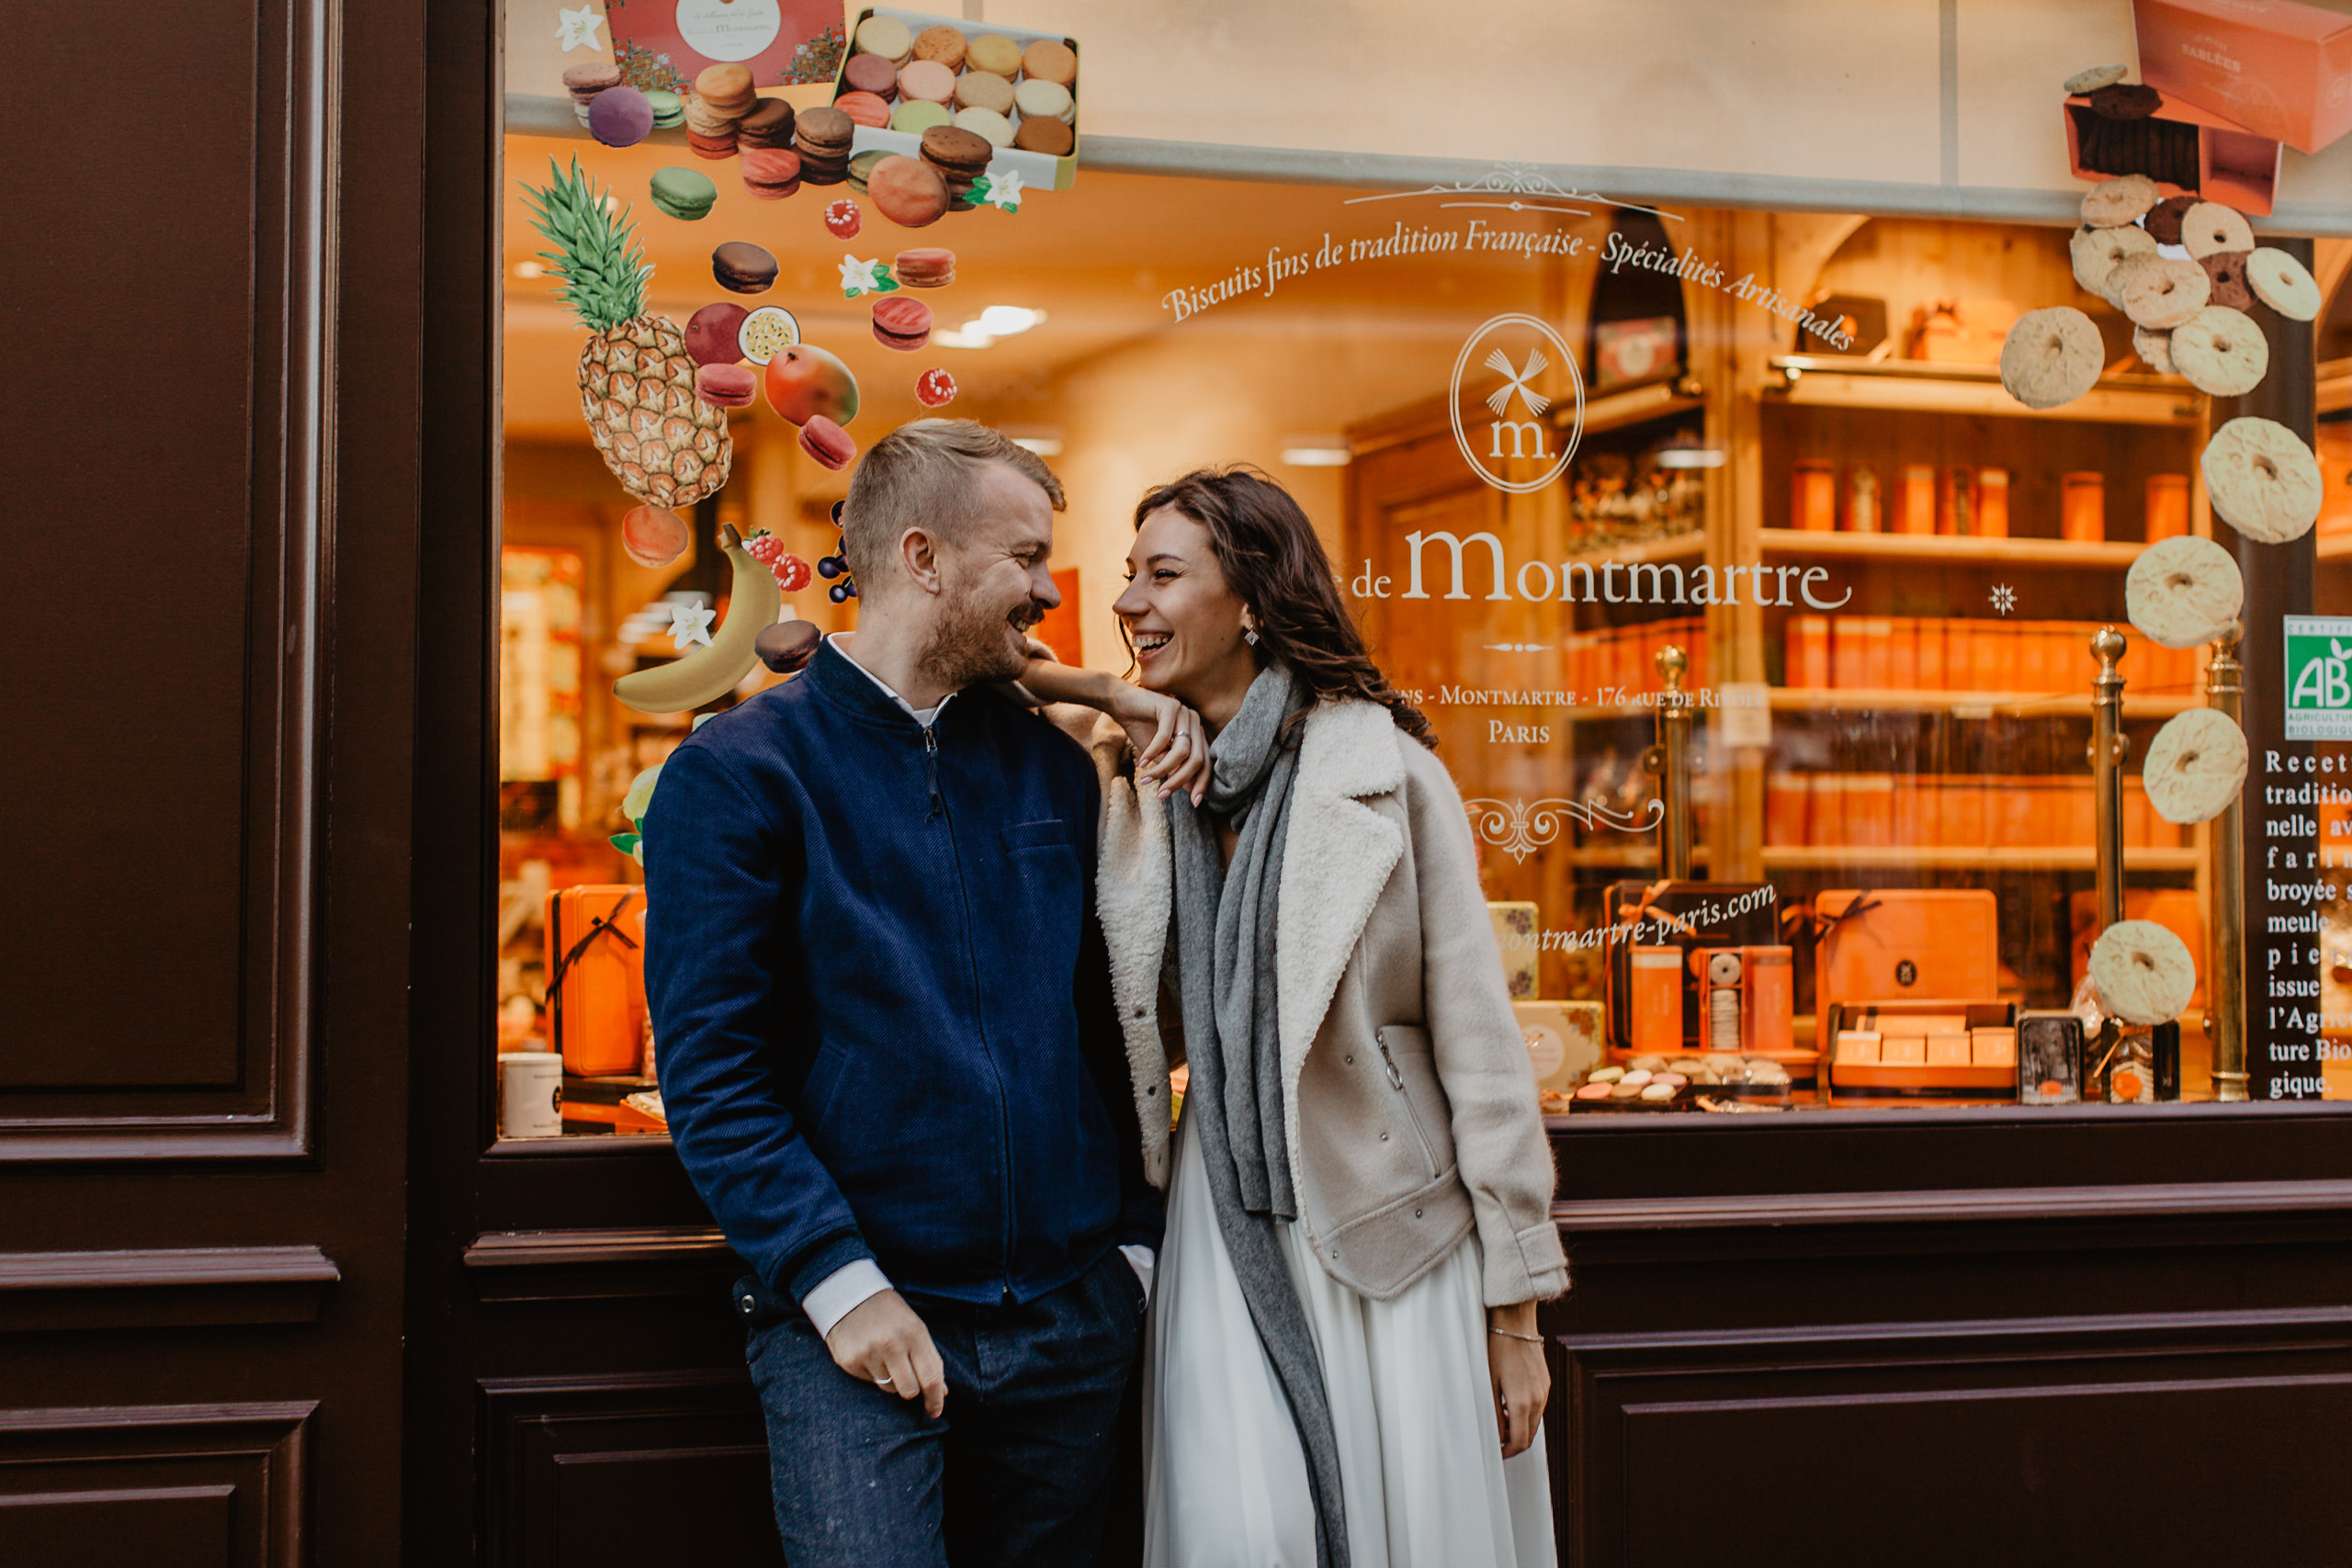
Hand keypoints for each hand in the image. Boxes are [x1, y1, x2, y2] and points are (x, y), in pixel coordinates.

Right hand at [825, 1289, 947, 1417]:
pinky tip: (869, 1353)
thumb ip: (929, 1358)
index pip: (931, 1377)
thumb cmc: (890, 1313)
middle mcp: (891, 1344)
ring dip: (892, 1380)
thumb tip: (942, 1391)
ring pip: (889, 1389)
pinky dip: (873, 1373)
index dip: (935, 1399)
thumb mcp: (915, 1327)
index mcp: (914, 1333)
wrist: (849, 1294)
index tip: (935, 1412)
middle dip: (912, 1390)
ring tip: (885, 1356)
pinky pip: (869, 1382)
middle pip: (910, 1390)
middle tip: (908, 1377)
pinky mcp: (849, 1361)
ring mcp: (868, 1353)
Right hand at [1109, 684, 1210, 805]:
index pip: (1206, 761)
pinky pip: (1164, 738)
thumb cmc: (1140, 728)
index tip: (1194, 802)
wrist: (1121, 703)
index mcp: (1196, 732)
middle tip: (1163, 795)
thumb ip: (1174, 768)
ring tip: (1147, 779)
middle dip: (1180, 781)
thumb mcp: (1159, 755)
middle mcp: (1195, 721)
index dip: (1202, 783)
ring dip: (1163, 769)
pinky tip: (1141, 762)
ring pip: (1182, 751)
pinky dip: (1152, 753)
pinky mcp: (1170, 706)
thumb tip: (1188, 790)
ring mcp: (1184, 712)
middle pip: (1197, 759)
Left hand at [1487, 1303, 1549, 1458]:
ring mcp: (1544, 1392)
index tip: (1497, 1452)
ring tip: (1502, 1423)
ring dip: (1521, 1429)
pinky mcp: (1546, 1383)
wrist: (1516, 1324)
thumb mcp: (1489, 1382)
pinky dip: (1527, 1415)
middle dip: (1514, 1443)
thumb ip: (1494, 1412)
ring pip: (1535, 1423)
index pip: (1520, 1442)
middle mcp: (1537, 1400)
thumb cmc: (1497, 1350)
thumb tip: (1496, 1435)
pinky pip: (1539, 1408)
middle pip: (1530, 1436)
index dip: (1508, 1452)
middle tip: (1497, 1441)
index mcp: (1522, 1402)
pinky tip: (1511, 1406)